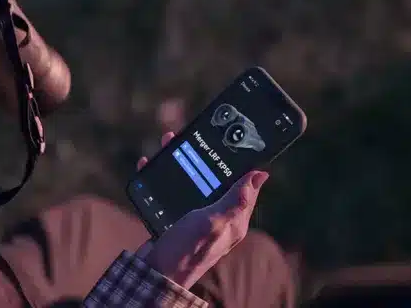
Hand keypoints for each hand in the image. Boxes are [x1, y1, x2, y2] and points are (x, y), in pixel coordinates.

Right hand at [135, 132, 268, 288]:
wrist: (154, 274)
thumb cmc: (187, 250)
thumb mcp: (214, 222)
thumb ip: (235, 200)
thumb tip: (261, 175)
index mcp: (232, 219)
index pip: (244, 185)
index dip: (241, 163)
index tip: (235, 139)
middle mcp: (216, 217)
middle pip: (213, 178)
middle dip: (202, 156)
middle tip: (192, 135)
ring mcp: (195, 218)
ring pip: (190, 181)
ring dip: (178, 161)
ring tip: (167, 142)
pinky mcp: (174, 219)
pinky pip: (170, 191)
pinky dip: (159, 177)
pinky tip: (149, 165)